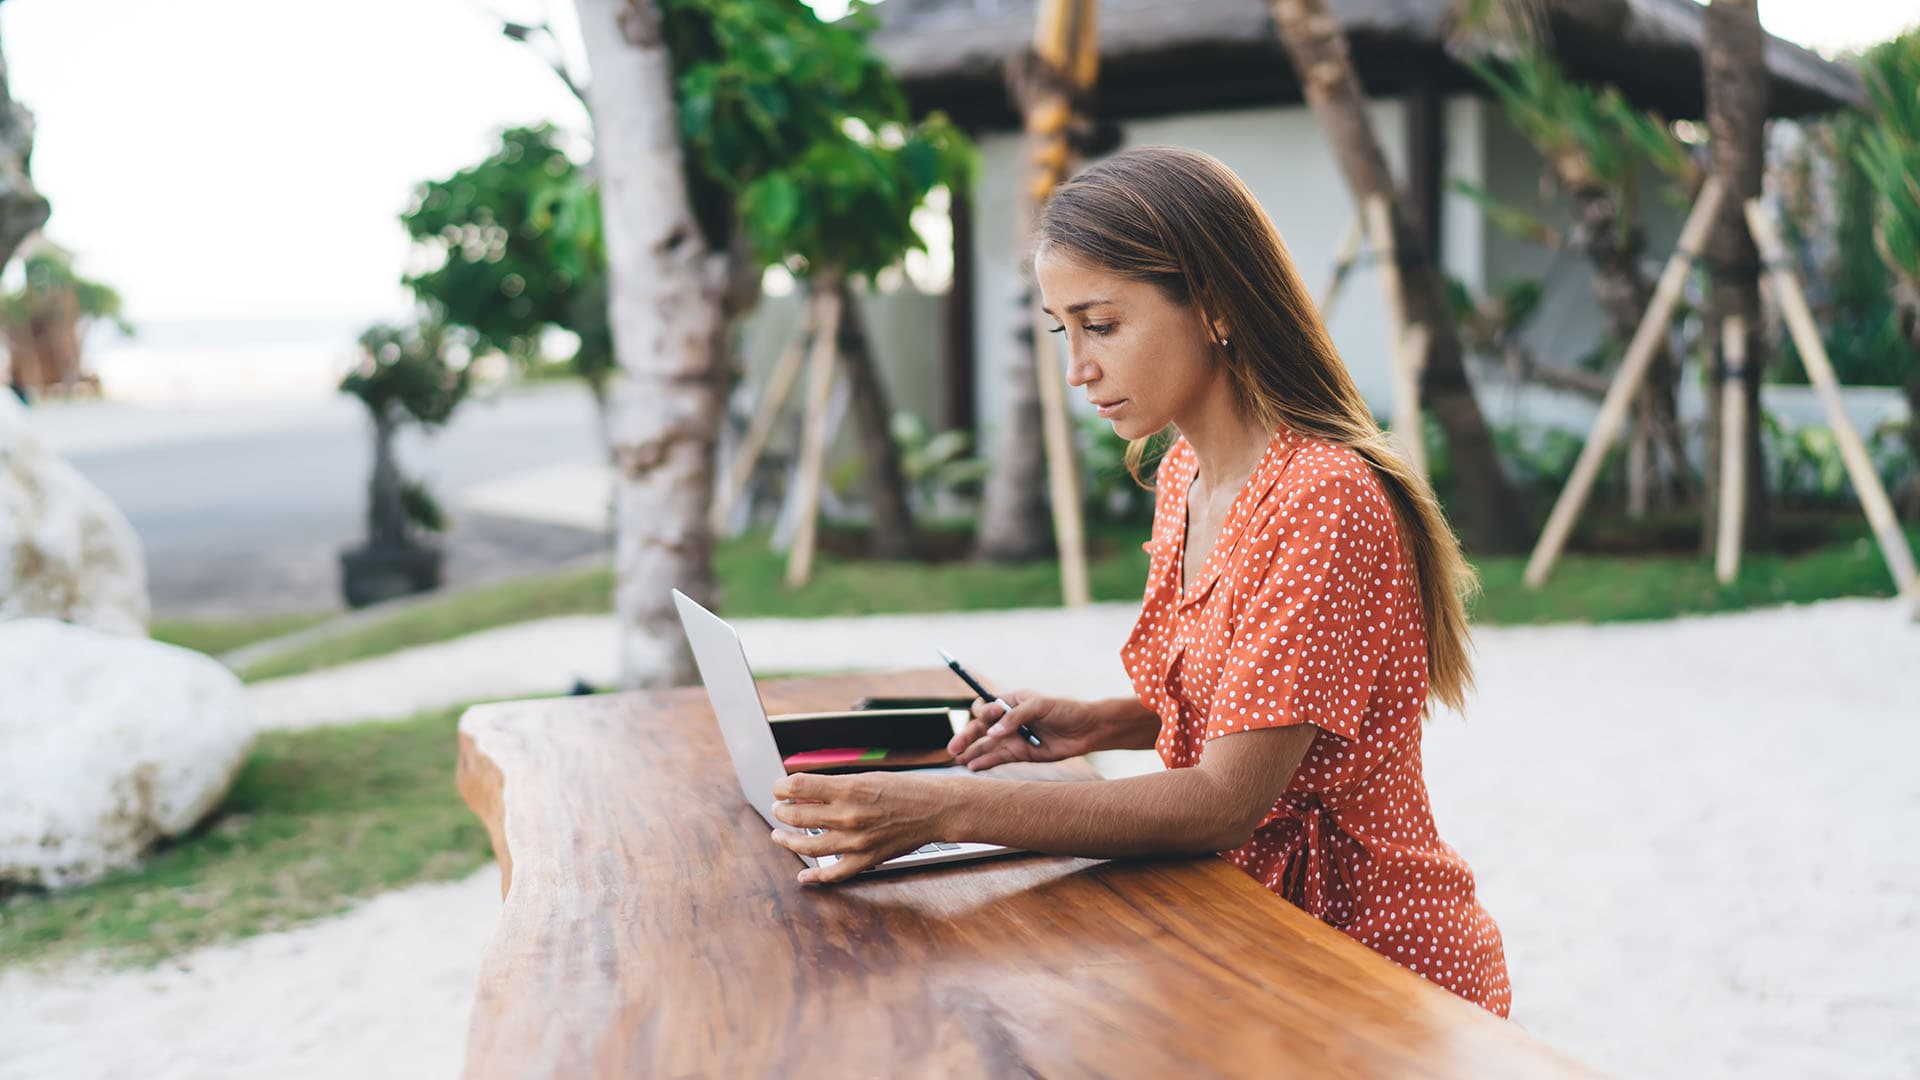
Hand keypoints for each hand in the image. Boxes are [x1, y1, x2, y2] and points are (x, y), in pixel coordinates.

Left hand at [769, 771, 945, 884]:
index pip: (798, 787)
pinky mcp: (866, 859)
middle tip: (778, 809)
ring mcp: (856, 841)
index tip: (778, 788)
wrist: (936, 809)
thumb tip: (805, 791)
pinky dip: (815, 875)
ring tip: (779, 835)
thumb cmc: (906, 789)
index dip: (782, 787)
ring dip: (788, 840)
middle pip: (798, 816)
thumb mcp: (867, 778)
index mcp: (849, 789)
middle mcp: (849, 816)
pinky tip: (803, 874)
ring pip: (808, 846)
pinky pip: (834, 873)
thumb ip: (836, 786)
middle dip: (782, 811)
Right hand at [946, 691, 1102, 769]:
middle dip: (965, 736)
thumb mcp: (1040, 706)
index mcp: (1011, 701)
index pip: (986, 706)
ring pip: (985, 745)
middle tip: (953, 748)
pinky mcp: (1020, 753)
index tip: (993, 714)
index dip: (983, 711)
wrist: (1087, 730)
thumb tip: (993, 732)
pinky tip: (973, 767)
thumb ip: (1016, 717)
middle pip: (980, 728)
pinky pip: (998, 758)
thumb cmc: (1065, 710)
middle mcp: (1008, 720)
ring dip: (971, 752)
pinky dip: (985, 762)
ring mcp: (1013, 738)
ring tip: (956, 761)